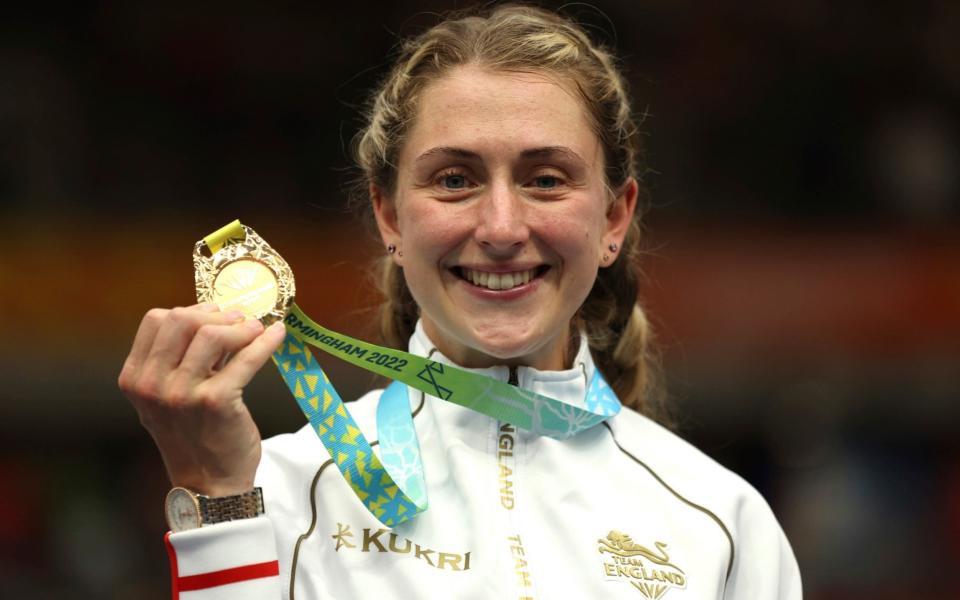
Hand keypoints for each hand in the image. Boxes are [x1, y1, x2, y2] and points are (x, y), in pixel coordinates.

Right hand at [118, 303, 286, 496]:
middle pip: (181, 320)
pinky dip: (266, 342)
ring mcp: (181, 394)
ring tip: (256, 330)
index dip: (190, 311)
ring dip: (241, 327)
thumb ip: (183, 359)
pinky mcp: (215, 402)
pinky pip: (245, 358)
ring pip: (212, 334)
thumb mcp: (171, 396)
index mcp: (135, 378)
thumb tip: (219, 316)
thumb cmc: (195, 433)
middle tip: (240, 319)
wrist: (210, 482)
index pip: (156, 320)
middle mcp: (152, 385)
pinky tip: (278, 335)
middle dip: (216, 314)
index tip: (216, 315)